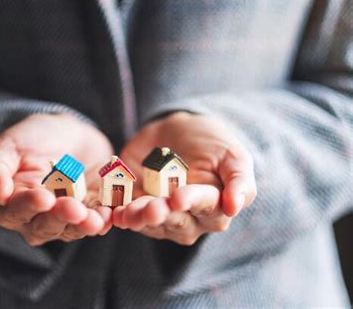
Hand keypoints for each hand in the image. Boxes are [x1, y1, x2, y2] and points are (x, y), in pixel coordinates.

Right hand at [0, 114, 113, 244]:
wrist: (69, 133)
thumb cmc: (33, 138)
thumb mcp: (9, 145)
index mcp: (11, 202)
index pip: (15, 211)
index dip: (28, 206)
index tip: (43, 198)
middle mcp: (35, 218)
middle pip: (44, 226)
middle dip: (59, 218)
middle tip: (73, 208)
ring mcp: (64, 219)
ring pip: (70, 230)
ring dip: (83, 226)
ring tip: (95, 219)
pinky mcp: (89, 213)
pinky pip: (95, 222)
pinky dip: (103, 220)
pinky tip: (108, 215)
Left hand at [113, 112, 256, 244]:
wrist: (179, 130)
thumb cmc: (212, 143)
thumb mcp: (232, 155)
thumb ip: (239, 180)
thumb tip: (234, 208)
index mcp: (214, 207)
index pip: (206, 208)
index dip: (192, 202)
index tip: (179, 197)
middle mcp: (188, 218)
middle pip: (176, 221)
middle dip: (161, 215)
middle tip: (150, 208)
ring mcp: (161, 215)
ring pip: (149, 223)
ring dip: (138, 218)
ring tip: (127, 213)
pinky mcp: (136, 207)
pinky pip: (128, 215)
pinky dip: (119, 214)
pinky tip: (113, 212)